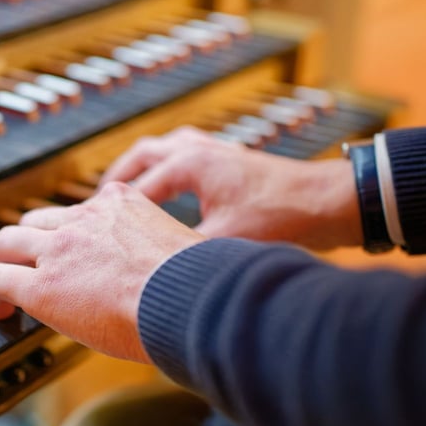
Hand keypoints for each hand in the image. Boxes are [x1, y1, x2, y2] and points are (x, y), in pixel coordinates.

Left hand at [0, 182, 204, 361]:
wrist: (189, 298)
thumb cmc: (198, 283)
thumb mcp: (180, 246)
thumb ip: (160, 250)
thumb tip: (169, 275)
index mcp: (121, 203)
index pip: (80, 211)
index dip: (70, 234)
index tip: (72, 254)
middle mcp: (85, 219)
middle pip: (37, 220)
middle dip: (29, 243)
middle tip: (29, 267)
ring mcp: (59, 250)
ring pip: (8, 242)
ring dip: (6, 262)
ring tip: (7, 288)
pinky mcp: (42, 286)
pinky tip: (2, 311)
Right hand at [100, 126, 361, 249]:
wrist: (330, 202)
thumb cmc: (283, 216)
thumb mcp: (224, 242)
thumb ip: (183, 254)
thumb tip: (152, 276)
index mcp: (190, 163)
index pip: (136, 188)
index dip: (113, 212)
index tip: (95, 231)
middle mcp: (198, 149)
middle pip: (142, 155)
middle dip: (118, 179)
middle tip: (98, 204)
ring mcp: (216, 151)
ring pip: (164, 150)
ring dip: (142, 169)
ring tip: (125, 193)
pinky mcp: (230, 161)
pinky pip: (185, 156)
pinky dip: (167, 171)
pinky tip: (169, 194)